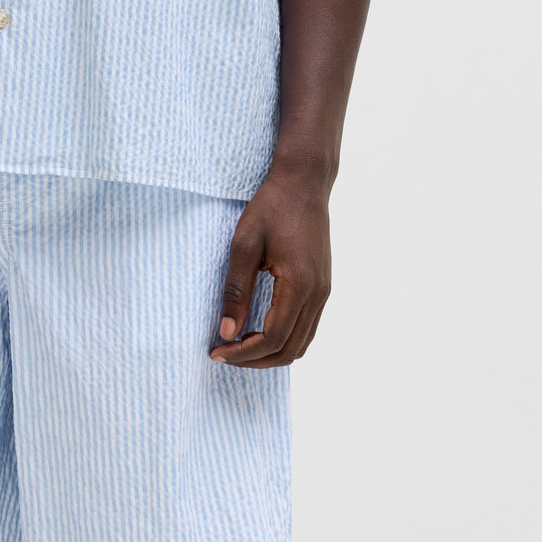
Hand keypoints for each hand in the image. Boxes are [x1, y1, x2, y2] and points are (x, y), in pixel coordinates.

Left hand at [210, 165, 330, 365]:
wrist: (303, 182)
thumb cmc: (271, 207)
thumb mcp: (244, 245)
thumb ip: (236, 291)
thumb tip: (227, 332)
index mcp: (300, 285)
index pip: (273, 338)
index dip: (244, 352)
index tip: (217, 351)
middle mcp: (318, 294)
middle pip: (290, 349)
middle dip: (256, 359)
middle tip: (224, 353)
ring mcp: (324, 291)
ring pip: (301, 343)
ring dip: (271, 352)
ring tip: (239, 346)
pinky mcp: (322, 285)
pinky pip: (307, 326)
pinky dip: (284, 338)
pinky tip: (259, 330)